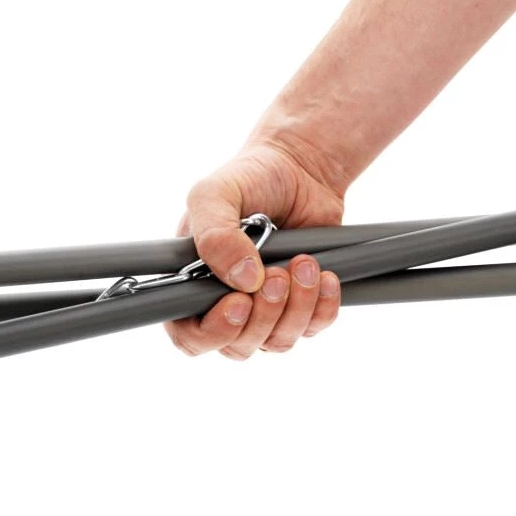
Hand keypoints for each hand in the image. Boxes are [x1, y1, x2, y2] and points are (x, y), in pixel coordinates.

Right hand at [164, 139, 345, 359]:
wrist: (300, 168)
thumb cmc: (248, 178)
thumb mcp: (215, 194)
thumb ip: (214, 235)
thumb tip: (242, 281)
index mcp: (192, 283)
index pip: (191, 336)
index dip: (214, 332)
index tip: (239, 302)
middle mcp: (226, 304)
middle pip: (238, 347)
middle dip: (264, 314)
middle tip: (277, 272)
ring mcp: (265, 309)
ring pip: (278, 342)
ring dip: (297, 307)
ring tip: (305, 261)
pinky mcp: (302, 305)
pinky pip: (314, 327)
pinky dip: (323, 306)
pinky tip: (325, 275)